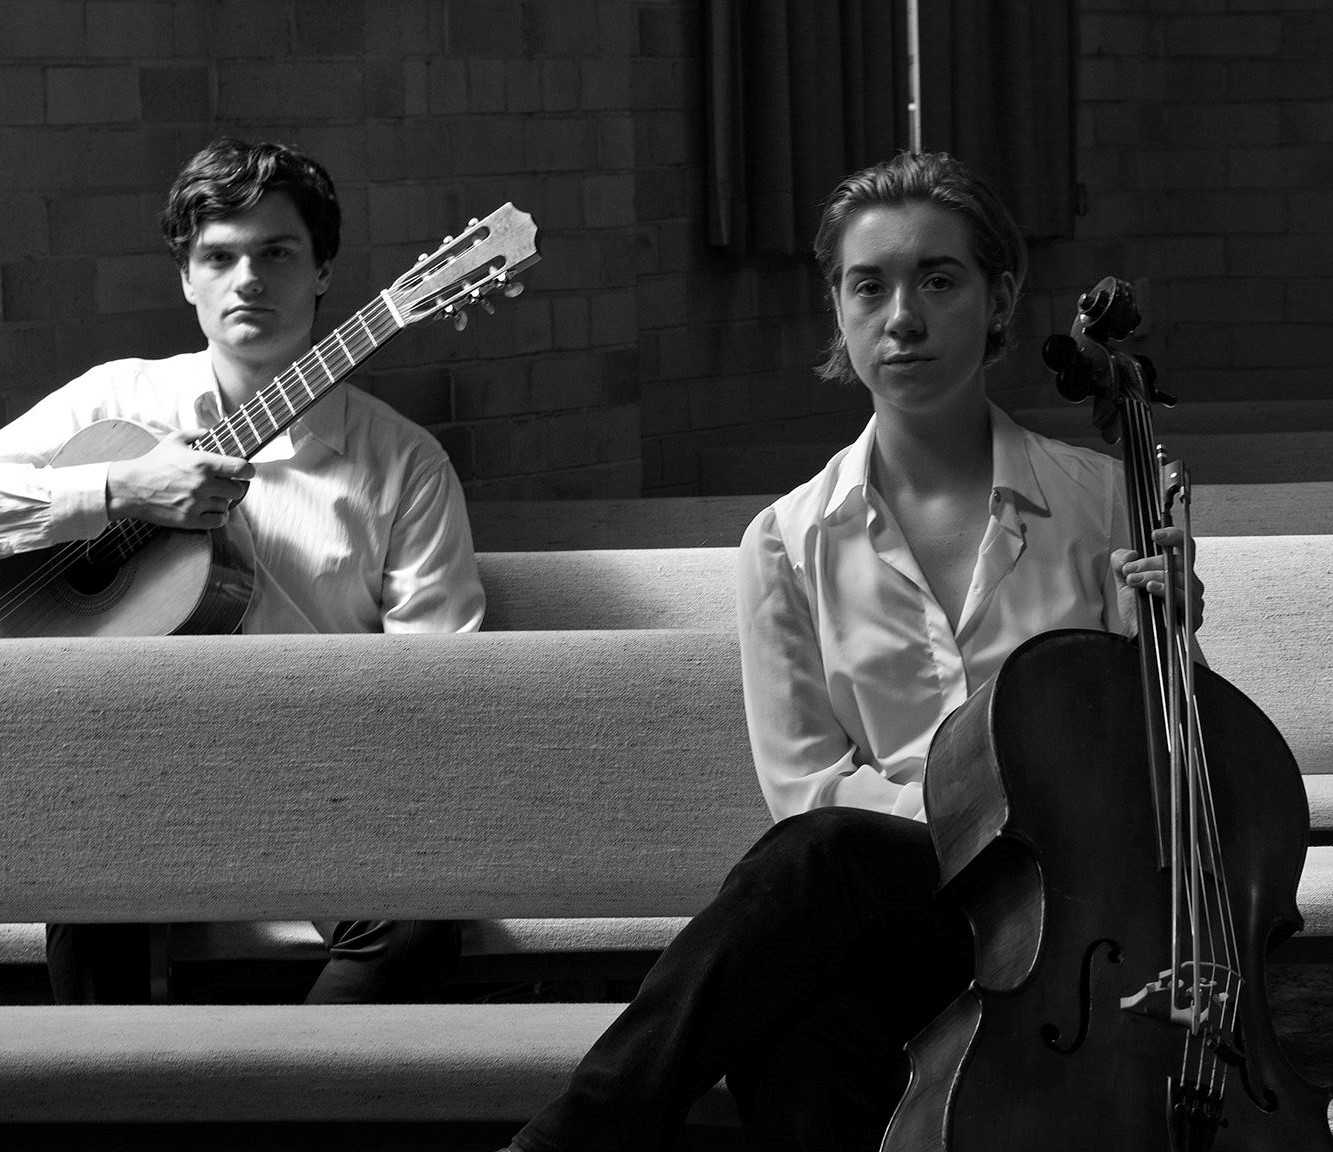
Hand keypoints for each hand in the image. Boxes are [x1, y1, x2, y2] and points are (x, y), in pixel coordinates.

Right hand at [106, 427, 254, 528]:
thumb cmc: (153, 463)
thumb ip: (198, 433)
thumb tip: (213, 431)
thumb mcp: (174, 440)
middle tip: (227, 484)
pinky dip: (219, 516)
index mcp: (203, 463)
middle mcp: (203, 484)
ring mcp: (197, 503)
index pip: (241, 469)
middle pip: (238, 490)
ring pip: (227, 505)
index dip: (249, 471)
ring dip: (223, 501)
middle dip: (235, 486)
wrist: (130, 488)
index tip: (247, 472)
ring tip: (212, 495)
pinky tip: (212, 509)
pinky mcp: (190, 520)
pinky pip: (219, 520)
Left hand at [1113, 526, 1205, 629]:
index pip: (1183, 545)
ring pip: (1179, 577)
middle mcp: (1187, 581)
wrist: (1135, 633)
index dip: (1174, 536)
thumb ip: (1121, 560)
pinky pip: (1183, 597)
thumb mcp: (1123, 579)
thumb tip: (1129, 554)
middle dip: (1149, 563)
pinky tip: (1151, 588)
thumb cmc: (1136, 608)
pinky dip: (1165, 590)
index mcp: (1175, 569)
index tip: (1156, 535)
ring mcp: (1191, 597)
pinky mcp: (1193, 615)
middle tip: (1130, 570)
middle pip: (1178, 561)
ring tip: (1134, 581)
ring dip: (1152, 576)